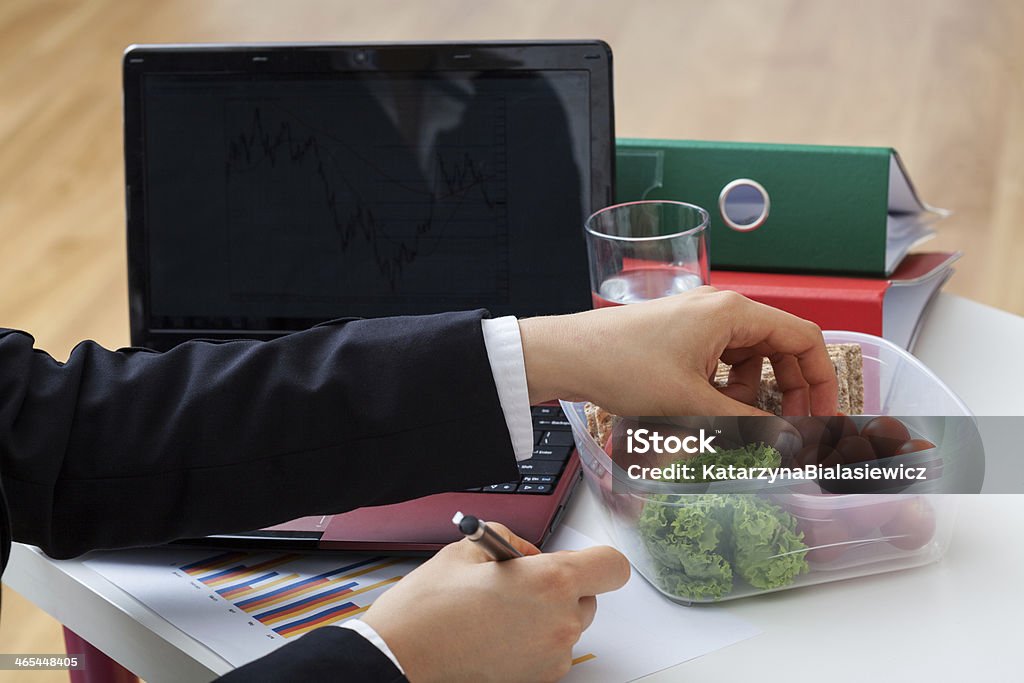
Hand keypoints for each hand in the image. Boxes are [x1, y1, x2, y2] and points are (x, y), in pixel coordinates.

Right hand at [361, 523, 628, 682]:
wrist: (398, 662)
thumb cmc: (427, 611)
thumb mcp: (466, 550)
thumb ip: (507, 541)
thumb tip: (523, 552)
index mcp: (551, 582)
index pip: (612, 567)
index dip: (596, 561)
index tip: (578, 561)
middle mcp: (560, 623)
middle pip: (588, 597)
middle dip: (560, 587)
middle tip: (515, 583)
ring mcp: (550, 658)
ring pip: (566, 626)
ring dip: (543, 616)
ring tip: (495, 612)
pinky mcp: (536, 681)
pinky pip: (548, 652)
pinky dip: (529, 642)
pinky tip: (492, 635)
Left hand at [518, 287, 837, 415]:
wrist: (568, 356)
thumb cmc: (624, 368)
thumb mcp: (692, 404)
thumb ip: (748, 425)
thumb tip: (791, 445)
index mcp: (733, 312)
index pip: (803, 339)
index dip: (820, 381)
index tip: (822, 420)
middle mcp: (721, 309)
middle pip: (779, 349)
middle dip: (786, 392)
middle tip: (784, 431)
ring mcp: (699, 320)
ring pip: (749, 359)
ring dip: (749, 394)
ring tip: (725, 421)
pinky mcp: (680, 335)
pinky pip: (720, 362)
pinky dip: (722, 388)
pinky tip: (702, 410)